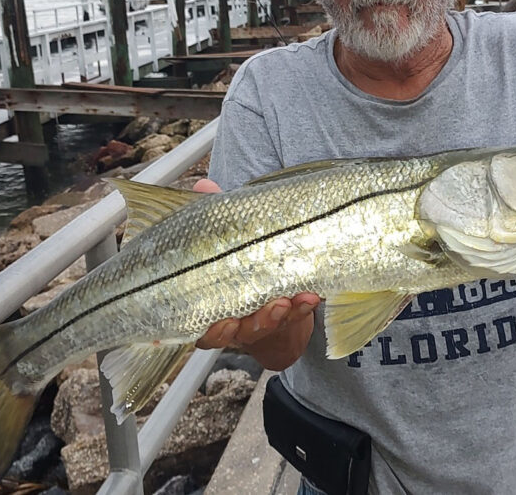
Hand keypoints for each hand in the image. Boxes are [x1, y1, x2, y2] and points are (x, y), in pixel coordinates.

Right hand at [191, 178, 320, 369]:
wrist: (269, 284)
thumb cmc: (241, 263)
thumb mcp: (228, 240)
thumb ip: (216, 216)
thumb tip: (203, 185)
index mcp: (210, 308)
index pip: (204, 327)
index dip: (212, 330)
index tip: (223, 321)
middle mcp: (234, 321)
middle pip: (240, 331)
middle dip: (254, 321)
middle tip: (269, 307)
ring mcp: (261, 320)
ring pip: (268, 324)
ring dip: (279, 314)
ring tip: (290, 299)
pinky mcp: (288, 316)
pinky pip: (295, 315)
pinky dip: (303, 306)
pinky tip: (312, 295)